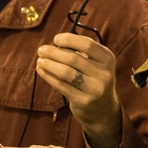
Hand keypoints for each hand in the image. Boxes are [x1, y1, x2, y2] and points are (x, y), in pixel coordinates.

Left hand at [36, 33, 121, 147]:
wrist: (103, 108)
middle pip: (73, 58)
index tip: (56, 39)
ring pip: (66, 72)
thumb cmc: (93, 78)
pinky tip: (41, 70)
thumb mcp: (95, 63)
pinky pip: (61, 85)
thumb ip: (80, 52)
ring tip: (40, 60)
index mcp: (108, 59)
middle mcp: (104, 74)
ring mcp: (95, 89)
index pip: (87, 44)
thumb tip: (54, 45)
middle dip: (53, 52)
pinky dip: (48, 76)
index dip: (69, 39)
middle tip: (41, 50)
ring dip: (49, 64)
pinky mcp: (83, 101)